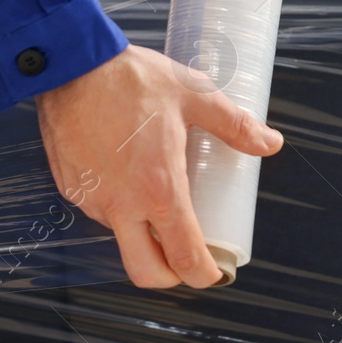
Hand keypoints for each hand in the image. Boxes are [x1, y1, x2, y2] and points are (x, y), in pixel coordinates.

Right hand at [36, 45, 283, 288]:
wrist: (71, 65)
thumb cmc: (131, 79)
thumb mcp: (195, 95)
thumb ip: (235, 125)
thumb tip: (270, 143)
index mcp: (158, 190)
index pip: (183, 256)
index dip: (204, 274)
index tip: (214, 271)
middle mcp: (122, 205)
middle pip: (145, 272)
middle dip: (170, 277)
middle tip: (186, 259)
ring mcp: (92, 200)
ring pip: (121, 239)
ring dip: (143, 234)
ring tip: (160, 199)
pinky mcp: (70, 188)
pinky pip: (100, 212)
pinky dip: (119, 208)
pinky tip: (129, 177)